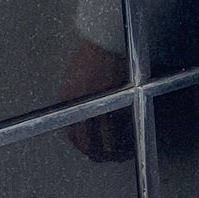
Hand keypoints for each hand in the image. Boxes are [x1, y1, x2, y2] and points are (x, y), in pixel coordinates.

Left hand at [59, 38, 132, 161]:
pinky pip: (123, 130)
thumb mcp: (75, 78)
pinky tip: (130, 144)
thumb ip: (76, 99)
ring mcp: (102, 106)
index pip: (71, 135)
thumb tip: (81, 120)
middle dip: (96, 154)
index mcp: (68, 101)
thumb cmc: (91, 54)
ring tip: (119, 156)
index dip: (80, 146)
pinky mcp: (120, 103)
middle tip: (104, 158)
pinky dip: (127, 141)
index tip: (88, 150)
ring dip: (112, 152)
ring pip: (106, 141)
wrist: (107, 39)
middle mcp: (82, 107)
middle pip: (87, 143)